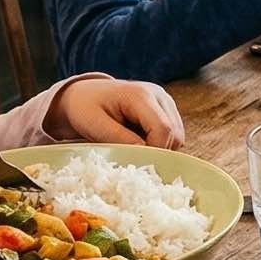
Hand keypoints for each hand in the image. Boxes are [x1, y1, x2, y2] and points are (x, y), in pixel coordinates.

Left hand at [54, 77, 185, 147]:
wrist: (82, 94)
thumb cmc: (85, 108)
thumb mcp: (96, 126)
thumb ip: (122, 141)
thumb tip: (146, 157)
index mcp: (141, 95)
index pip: (164, 129)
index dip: (155, 151)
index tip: (137, 164)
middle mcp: (158, 94)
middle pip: (175, 134)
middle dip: (158, 152)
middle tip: (133, 158)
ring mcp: (164, 101)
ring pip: (177, 136)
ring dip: (159, 148)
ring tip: (133, 147)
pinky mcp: (165, 109)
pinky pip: (173, 135)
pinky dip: (159, 144)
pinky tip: (139, 141)